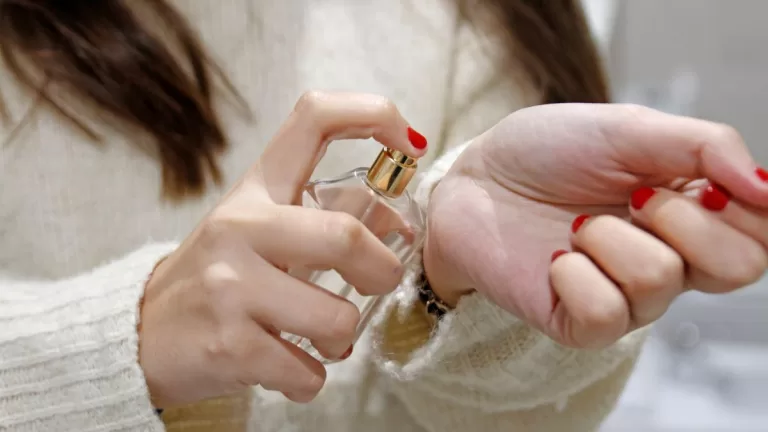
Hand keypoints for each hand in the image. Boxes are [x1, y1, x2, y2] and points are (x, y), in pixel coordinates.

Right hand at [139, 92, 425, 406]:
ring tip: (322, 339)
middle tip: (379, 283)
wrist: (139, 332)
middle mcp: (240, 227)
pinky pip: (307, 371)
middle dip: (384, 270)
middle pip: (346, 236)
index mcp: (255, 190)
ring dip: (342, 337)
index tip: (408, 146)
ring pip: (335, 317)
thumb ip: (325, 220)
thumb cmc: (217, 278)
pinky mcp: (228, 345)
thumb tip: (398, 222)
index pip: (315, 119)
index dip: (375, 115)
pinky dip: (312, 377)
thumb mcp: (261, 233)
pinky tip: (292, 368)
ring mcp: (230, 286)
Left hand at [425, 103, 767, 347]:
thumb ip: (705, 147)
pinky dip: (574, 272)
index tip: (702, 181)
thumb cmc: (546, 152)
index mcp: (691, 214)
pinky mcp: (580, 324)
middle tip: (634, 197)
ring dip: (609, 235)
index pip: (763, 235)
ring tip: (577, 223)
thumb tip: (767, 186)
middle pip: (739, 267)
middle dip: (683, 218)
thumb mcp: (629, 129)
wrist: (474, 178)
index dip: (746, 207)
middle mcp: (669, 261)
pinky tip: (554, 257)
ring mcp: (626, 298)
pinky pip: (605, 313)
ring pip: (660, 280)